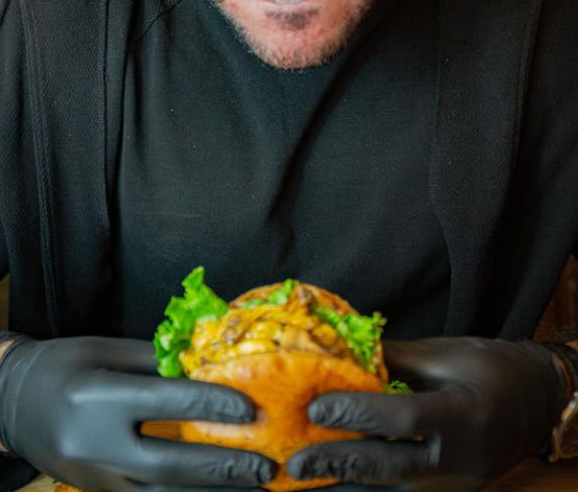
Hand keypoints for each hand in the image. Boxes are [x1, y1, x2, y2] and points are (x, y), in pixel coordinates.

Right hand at [0, 336, 275, 491]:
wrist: (10, 403)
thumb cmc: (62, 365)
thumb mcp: (104, 349)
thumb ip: (154, 360)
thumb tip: (203, 365)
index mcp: (95, 397)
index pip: (163, 403)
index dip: (209, 406)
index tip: (249, 409)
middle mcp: (93, 445)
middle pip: (167, 465)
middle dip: (220, 468)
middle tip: (264, 467)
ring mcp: (92, 478)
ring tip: (250, 490)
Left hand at [286, 337, 566, 491]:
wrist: (536, 401)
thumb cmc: (489, 368)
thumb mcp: (444, 354)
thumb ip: (393, 360)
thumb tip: (341, 355)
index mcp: (464, 414)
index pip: (402, 418)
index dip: (357, 413)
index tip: (316, 408)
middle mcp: (460, 458)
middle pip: (391, 467)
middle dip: (339, 464)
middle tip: (296, 465)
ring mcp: (456, 484)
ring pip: (393, 490)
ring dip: (348, 485)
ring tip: (307, 479)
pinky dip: (369, 487)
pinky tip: (340, 481)